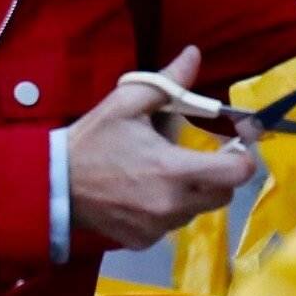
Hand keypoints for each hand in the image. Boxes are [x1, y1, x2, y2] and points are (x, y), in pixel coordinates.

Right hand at [64, 46, 255, 250]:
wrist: (53, 184)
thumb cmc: (93, 140)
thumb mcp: (127, 102)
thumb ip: (169, 82)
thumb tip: (195, 54)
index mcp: (174, 169)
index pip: (237, 173)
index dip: (242, 157)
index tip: (231, 146)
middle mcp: (173, 204)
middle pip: (223, 194)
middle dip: (217, 174)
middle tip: (193, 157)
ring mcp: (158, 228)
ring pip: (197, 211)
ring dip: (191, 194)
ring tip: (160, 174)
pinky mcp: (144, 241)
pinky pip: (171, 226)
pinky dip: (167, 211)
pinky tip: (142, 194)